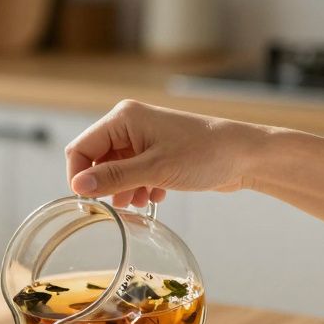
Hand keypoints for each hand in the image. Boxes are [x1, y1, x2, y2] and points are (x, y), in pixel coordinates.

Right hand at [65, 100, 267, 207]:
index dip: (79, 176)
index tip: (89, 202)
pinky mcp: (155, 153)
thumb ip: (113, 177)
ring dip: (123, 190)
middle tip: (119, 205)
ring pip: (114, 170)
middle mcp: (129, 125)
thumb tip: (78, 187)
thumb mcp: (155, 169)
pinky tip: (154, 196)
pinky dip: (138, 188)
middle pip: (96, 160)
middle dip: (104, 185)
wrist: (244, 156)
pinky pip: (132, 173)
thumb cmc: (205, 153)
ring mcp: (143, 139)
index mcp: (123, 118)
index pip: (81, 149)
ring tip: (140, 202)